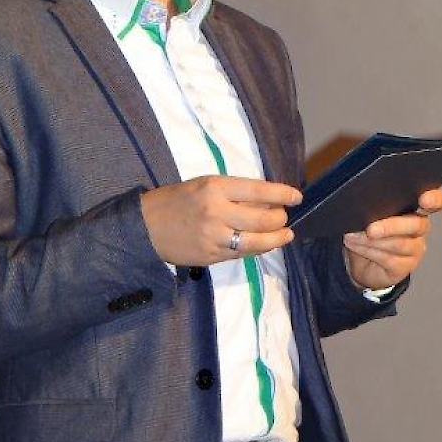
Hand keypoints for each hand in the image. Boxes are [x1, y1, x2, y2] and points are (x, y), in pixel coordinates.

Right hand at [140, 175, 301, 265]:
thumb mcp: (203, 185)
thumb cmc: (175, 200)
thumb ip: (233, 192)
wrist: (145, 227)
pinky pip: (242, 254)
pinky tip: (265, 245)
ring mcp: (214, 237)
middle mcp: (217, 212)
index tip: (296, 196)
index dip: (281, 194)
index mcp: (215, 187)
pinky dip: (257, 249)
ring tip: (286, 235)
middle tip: (284, 216)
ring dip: (276, 238)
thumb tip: (266, 198)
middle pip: (262, 218)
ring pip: (256, 241)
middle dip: (280, 218)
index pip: (258, 190)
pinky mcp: (211, 256)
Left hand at [342, 188, 441, 290]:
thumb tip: (363, 201)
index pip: (437, 201)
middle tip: (370, 229)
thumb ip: (375, 203)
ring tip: (352, 236)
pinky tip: (355, 244)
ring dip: (371, 240)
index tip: (424, 200)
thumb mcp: (371, 212)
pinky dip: (367, 250)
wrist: (361, 262)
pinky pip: (389, 258)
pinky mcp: (405, 266)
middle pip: (416, 224)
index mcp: (415, 207)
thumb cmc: (369, 229)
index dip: (435, 199)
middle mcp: (420, 226)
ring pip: (399, 243)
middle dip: (391, 226)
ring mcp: (415, 248)